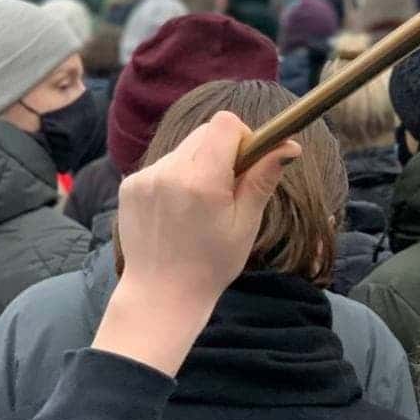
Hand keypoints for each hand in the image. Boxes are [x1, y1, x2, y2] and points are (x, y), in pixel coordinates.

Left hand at [92, 111, 300, 374]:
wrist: (160, 295)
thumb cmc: (211, 265)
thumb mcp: (246, 224)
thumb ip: (262, 179)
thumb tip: (290, 145)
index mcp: (202, 181)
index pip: (225, 124)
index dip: (242, 137)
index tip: (246, 164)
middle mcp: (169, 172)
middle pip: (204, 133)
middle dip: (221, 152)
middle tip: (225, 190)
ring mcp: (145, 178)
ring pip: (183, 149)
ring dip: (197, 166)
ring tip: (197, 206)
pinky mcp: (129, 185)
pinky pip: (162, 165)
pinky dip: (174, 178)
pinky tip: (176, 211)